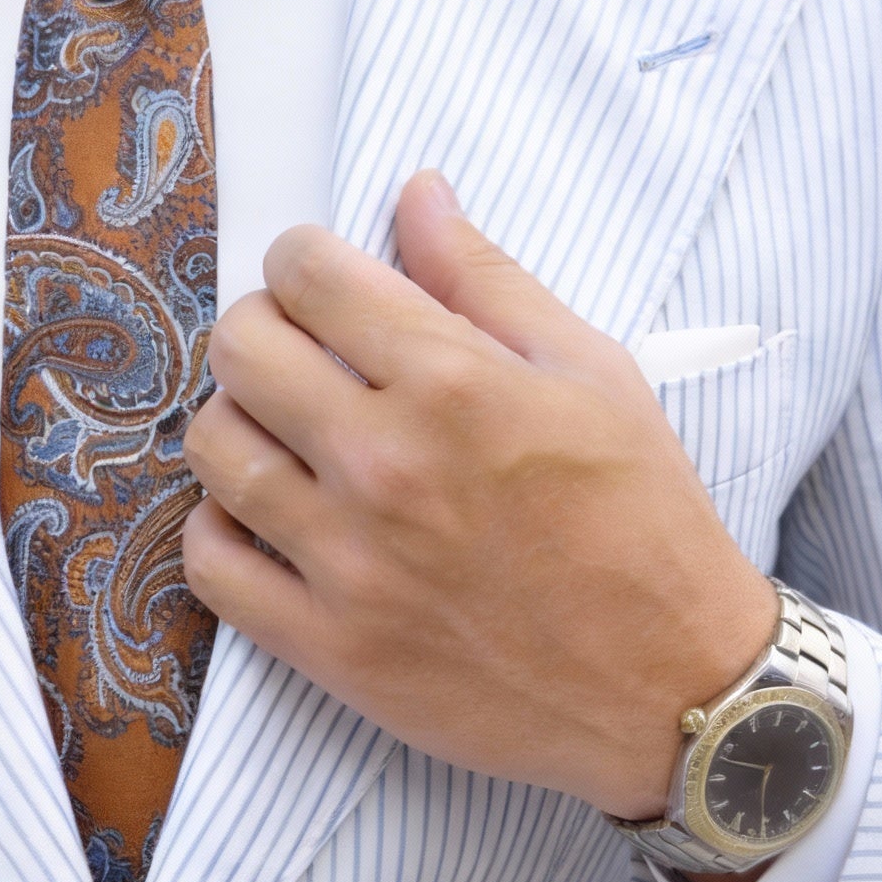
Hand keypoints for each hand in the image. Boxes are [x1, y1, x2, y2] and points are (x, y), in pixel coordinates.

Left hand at [183, 170, 778, 820]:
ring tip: (283, 437)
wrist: (672, 688)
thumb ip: (487, 279)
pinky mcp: (326, 645)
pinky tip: (263, 518)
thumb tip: (416, 194)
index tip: (318, 283)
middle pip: (240, 350)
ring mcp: (347, 561)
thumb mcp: (593, 374)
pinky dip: (218, 530)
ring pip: (213, 449)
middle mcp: (385, 465)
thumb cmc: (642, 523)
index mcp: (453, 384)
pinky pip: (209, 565)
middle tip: (298, 356)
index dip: (302, 261)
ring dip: (236, 425)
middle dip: (260, 331)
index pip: (306, 274)